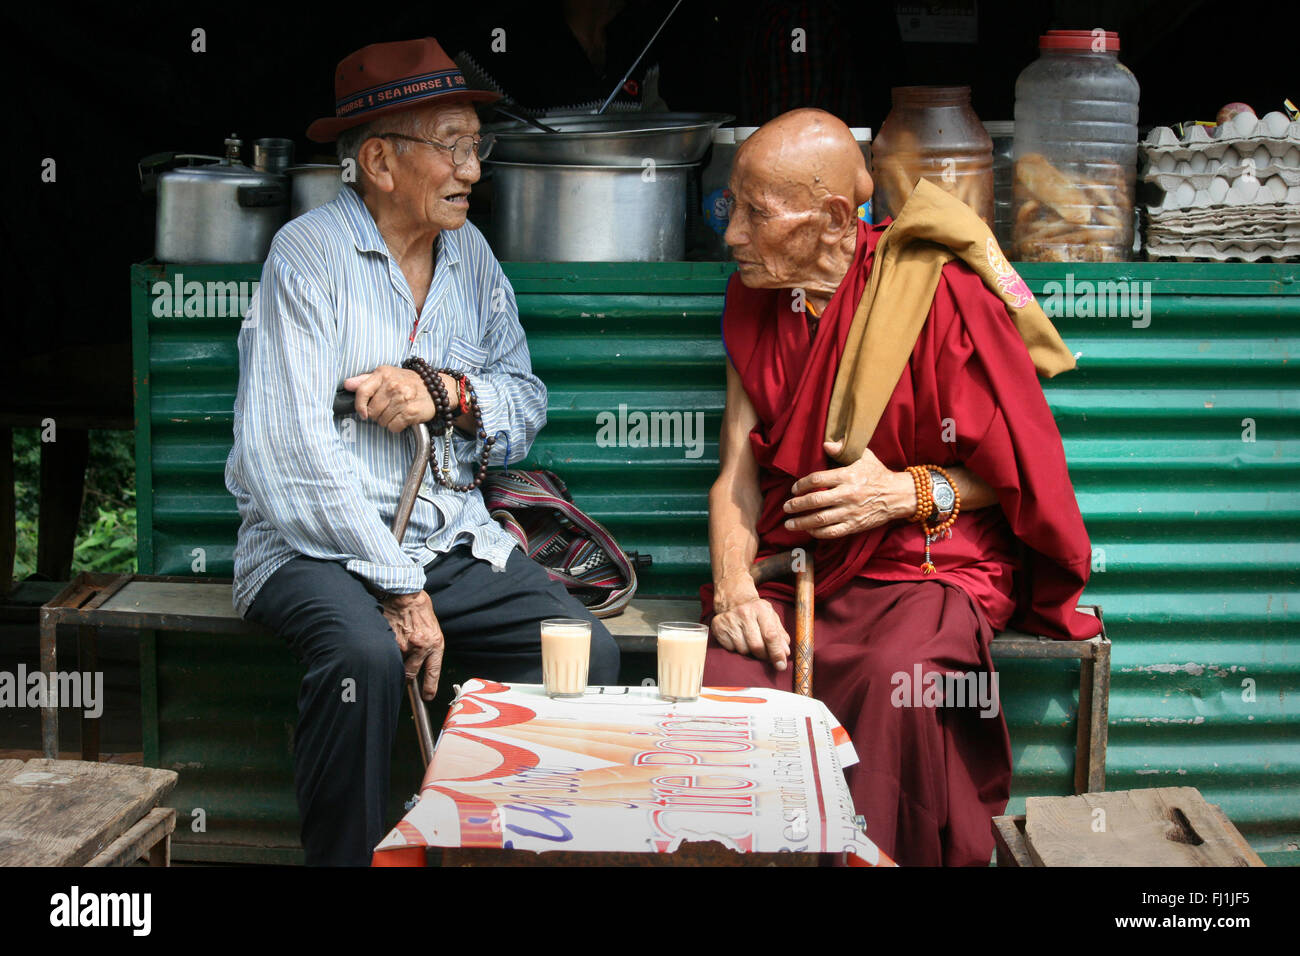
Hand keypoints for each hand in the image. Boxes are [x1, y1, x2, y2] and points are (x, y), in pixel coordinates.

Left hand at [344, 365, 453, 433]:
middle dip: (376, 414)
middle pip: (371, 411)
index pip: (362, 391)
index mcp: (383, 373)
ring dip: (387, 421)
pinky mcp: (411, 412)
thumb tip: (346, 385)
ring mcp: (403, 398)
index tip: (362, 413)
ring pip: (382, 421)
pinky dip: (396, 427)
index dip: (359, 406)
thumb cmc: (407, 382)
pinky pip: (394, 427)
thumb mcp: (387, 375)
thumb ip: (365, 380)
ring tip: (396, 413)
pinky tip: (403, 419)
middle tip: (387, 410)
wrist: (436, 388)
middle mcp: (393, 385)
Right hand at [381, 590, 444, 700]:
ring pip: (396, 664)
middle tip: (403, 667)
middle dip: (405, 674)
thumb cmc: (420, 611)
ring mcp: (404, 644)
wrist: (406, 594)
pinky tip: (389, 638)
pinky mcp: (390, 640)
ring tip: (397, 643)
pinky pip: (387, 653)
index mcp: (435, 644)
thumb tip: (420, 669)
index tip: (427, 697)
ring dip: (395, 659)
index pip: (433, 672)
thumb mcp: (432, 630)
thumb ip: (428, 649)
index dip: (430, 687)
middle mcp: (421, 646)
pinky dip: (386, 650)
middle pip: (409, 674)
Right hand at [711, 579, 789, 669]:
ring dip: (749, 651)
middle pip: (756, 646)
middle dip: (763, 655)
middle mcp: (745, 612)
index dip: (777, 653)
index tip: (781, 665)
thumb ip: (781, 636)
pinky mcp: (718, 625)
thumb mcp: (772, 619)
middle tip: (765, 655)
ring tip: (749, 641)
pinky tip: (738, 639)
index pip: (771, 635)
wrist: (735, 601)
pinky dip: (736, 648)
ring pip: (743, 650)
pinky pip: (730, 648)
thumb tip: (785, 653)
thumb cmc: (757, 614)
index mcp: (762, 609)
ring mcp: (730, 619)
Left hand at [782, 439, 914, 538]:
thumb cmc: (878, 474)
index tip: (794, 489)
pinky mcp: (855, 525)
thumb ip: (843, 450)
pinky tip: (809, 530)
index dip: (802, 484)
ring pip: (821, 519)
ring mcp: (851, 512)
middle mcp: (847, 494)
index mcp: (847, 476)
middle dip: (796, 505)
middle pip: (815, 501)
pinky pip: (832, 532)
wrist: (898, 495)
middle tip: (786, 507)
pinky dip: (818, 532)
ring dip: (802, 522)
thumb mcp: (864, 456)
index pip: (817, 479)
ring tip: (789, 524)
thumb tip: (826, 444)